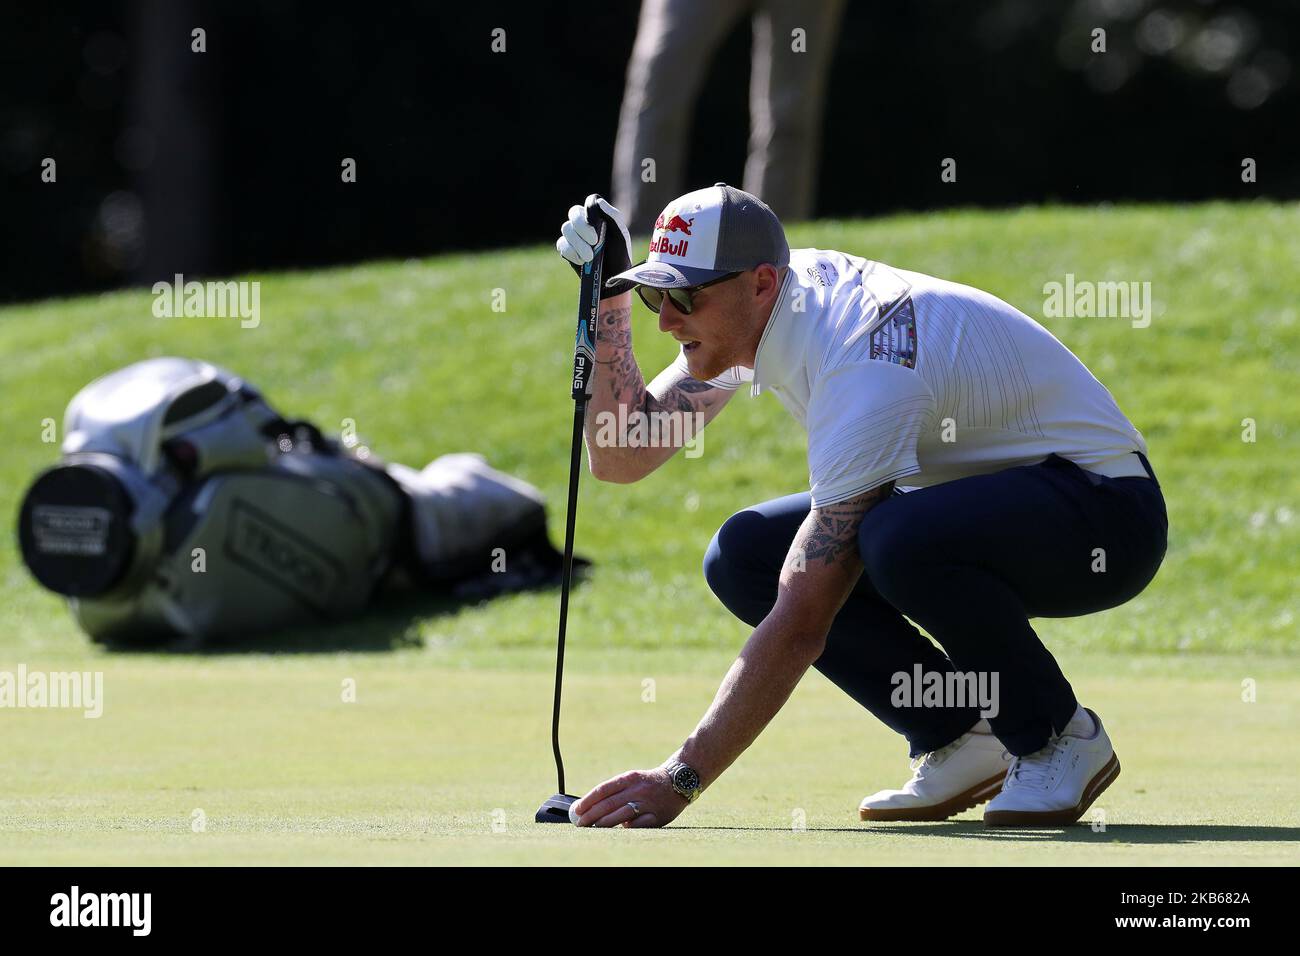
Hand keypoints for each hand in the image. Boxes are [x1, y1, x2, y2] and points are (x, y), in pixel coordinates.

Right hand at [556, 194, 633, 298]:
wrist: (611, 279)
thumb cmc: (619, 255)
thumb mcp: (620, 236)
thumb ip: (612, 217)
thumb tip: (598, 201)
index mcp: (599, 216)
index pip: (589, 202)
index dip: (590, 212)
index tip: (598, 226)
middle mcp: (584, 222)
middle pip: (574, 213)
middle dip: (583, 228)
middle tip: (594, 242)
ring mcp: (573, 235)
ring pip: (566, 229)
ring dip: (579, 244)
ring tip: (590, 257)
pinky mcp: (566, 249)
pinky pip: (562, 245)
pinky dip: (572, 253)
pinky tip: (582, 261)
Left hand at [571, 767, 687, 827]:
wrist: (678, 782)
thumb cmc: (648, 783)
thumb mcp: (632, 780)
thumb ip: (616, 791)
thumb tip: (592, 808)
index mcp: (629, 778)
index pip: (603, 789)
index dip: (588, 800)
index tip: (576, 809)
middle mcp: (638, 789)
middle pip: (609, 804)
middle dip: (591, 815)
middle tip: (580, 823)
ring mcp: (648, 803)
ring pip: (621, 815)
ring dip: (604, 823)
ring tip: (593, 828)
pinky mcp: (657, 817)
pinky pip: (638, 825)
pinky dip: (626, 828)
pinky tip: (618, 830)